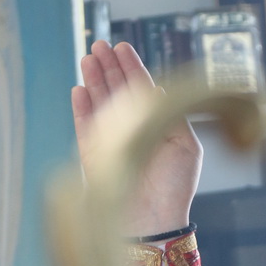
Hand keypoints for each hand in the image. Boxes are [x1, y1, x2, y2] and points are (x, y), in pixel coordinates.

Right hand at [71, 40, 202, 236]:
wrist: (153, 221)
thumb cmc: (174, 187)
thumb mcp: (184, 144)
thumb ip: (170, 115)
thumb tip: (155, 89)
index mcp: (157, 127)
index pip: (142, 91)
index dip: (133, 68)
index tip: (123, 47)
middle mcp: (134, 132)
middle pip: (118, 92)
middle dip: (110, 67)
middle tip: (101, 44)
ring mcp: (112, 143)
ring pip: (100, 104)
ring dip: (94, 80)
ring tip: (89, 57)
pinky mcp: (94, 156)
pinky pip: (85, 126)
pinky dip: (82, 107)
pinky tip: (80, 88)